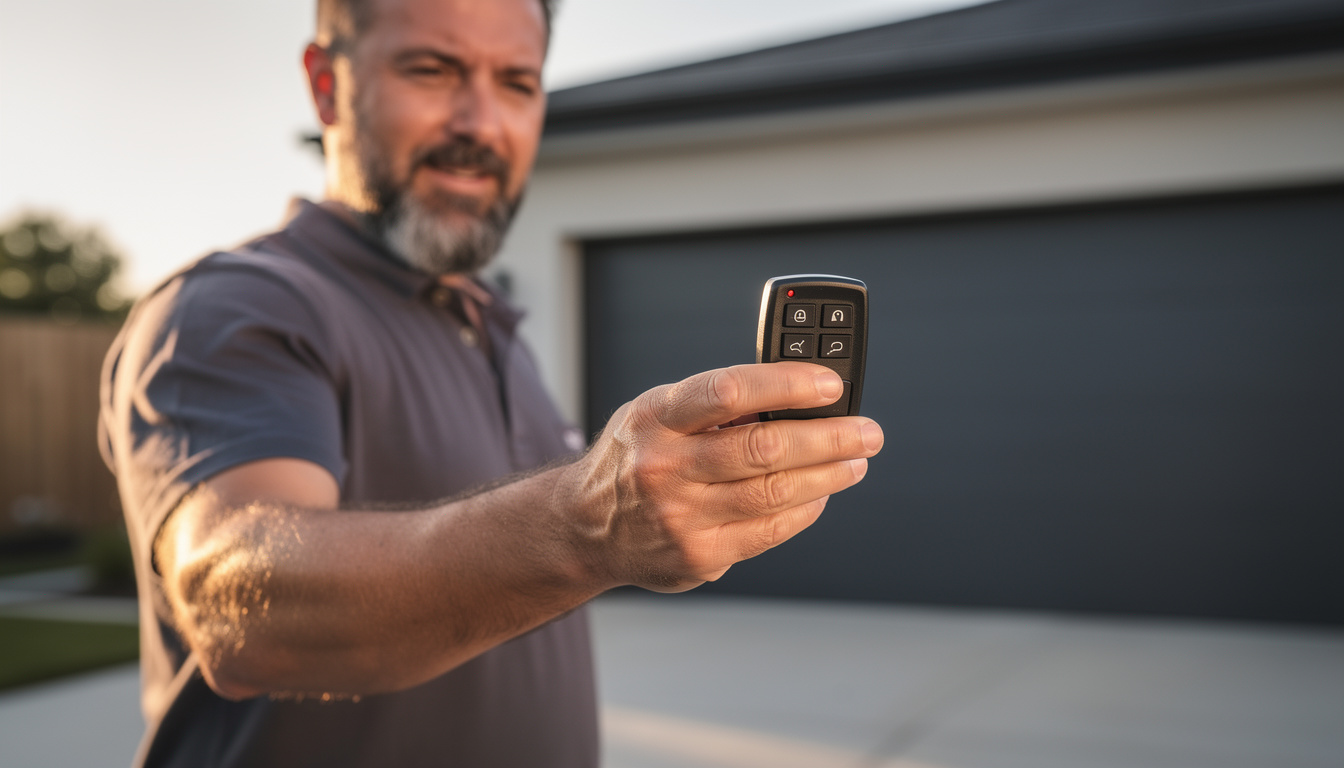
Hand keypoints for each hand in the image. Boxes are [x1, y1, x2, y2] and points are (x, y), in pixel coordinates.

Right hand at [560, 362, 883, 592]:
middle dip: (828, 438)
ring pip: (774, 493)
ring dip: (828, 476)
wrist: (585, 528)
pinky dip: (804, 510)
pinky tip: (819, 495)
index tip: (830, 384)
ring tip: (854, 462)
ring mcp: (681, 516)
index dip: (786, 385)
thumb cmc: (636, 457)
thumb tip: (795, 397)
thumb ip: (715, 405)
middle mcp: (664, 466)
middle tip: (866, 432)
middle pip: (763, 448)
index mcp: (656, 417)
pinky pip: (768, 532)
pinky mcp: (698, 555)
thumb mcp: (657, 413)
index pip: (729, 391)